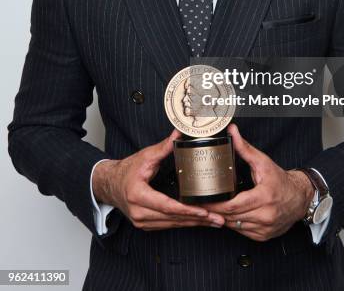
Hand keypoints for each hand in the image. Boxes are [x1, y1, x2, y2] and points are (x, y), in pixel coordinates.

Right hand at [92, 129, 224, 230]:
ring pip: (172, 224)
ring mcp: (141, 221)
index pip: (167, 206)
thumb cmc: (127, 170)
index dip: (187, 210)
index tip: (205, 211)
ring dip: (194, 223)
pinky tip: (198, 221)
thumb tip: (179, 134)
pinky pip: (168, 225)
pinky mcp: (145, 224)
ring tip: (214, 221)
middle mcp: (139, 213)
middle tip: (219, 218)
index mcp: (138, 195)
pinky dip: (184, 222)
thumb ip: (164, 147)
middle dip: (198, 219)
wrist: (110, 184)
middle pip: (173, 218)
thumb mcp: (145, 156)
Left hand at [200, 124, 314, 241]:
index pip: (232, 206)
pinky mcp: (264, 235)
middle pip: (231, 217)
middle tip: (202, 204)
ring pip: (235, 226)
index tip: (203, 201)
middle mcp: (266, 215)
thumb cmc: (280, 180)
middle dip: (215, 211)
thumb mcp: (263, 162)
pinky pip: (242, 232)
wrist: (299, 197)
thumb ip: (245, 148)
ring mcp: (265, 228)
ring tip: (213, 209)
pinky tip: (229, 215)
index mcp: (264, 197)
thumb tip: (232, 132)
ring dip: (223, 218)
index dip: (215, 205)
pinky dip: (234, 224)